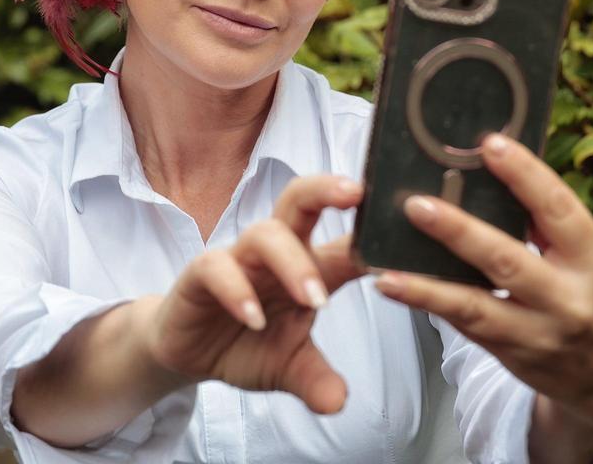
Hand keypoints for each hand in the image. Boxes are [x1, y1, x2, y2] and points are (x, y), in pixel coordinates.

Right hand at [146, 175, 364, 413]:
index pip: (344, 237)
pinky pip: (218, 267)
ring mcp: (238, 258)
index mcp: (308, 264)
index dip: (372, 233)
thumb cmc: (248, 342)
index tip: (404, 232)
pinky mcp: (201, 273)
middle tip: (357, 193)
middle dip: (327, 189)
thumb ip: (316, 378)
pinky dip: (238, 291)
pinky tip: (254, 320)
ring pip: (265, 232)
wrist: (189, 350)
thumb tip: (339, 402)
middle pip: (300, 199)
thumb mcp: (290, 368)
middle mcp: (276, 252)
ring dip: (293, 263)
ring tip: (314, 301)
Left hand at [373, 134, 592, 459]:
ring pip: (474, 307)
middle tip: (417, 206)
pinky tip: (395, 287)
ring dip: (426, 287)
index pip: (558, 210)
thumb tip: (497, 176)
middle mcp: (568, 301)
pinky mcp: (510, 354)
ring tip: (388, 271)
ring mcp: (537, 334)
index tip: (491, 145)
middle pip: (507, 260)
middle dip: (459, 232)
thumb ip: (551, 226)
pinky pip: (463, 325)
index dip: (525, 175)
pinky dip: (428, 304)